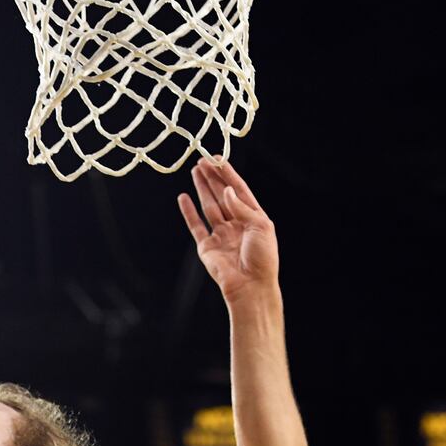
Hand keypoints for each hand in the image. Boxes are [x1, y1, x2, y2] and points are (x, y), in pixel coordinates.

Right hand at [177, 156, 278, 301]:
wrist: (250, 286)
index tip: (218, 158)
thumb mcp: (260, 226)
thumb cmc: (262, 258)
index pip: (239, 190)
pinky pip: (196, 225)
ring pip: (209, 206)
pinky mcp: (207, 247)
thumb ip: (241, 207)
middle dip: (213, 178)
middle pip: (222, 195)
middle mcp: (237, 224)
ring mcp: (221, 235)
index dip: (229, 174)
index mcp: (254, 218)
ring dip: (202, 189)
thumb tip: (227, 191)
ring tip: (195, 171)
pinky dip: (189, 211)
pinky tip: (183, 197)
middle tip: (202, 161)